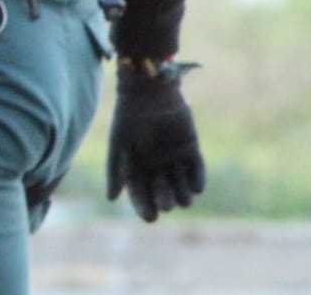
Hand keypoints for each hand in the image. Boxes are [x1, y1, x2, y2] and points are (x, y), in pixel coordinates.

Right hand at [106, 71, 205, 222]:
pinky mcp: (191, 149)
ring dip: (183, 195)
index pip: (140, 193)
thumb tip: (111, 199)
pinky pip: (197, 169)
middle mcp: (156, 165)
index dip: (144, 206)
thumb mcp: (118, 145)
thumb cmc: (128, 117)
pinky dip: (198, 179)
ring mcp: (174, 158)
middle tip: (166, 205)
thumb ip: (115, 170)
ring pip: (181, 185)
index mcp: (136, 166)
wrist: (147, 91)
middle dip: (164, 200)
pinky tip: (197, 187)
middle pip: (162, 192)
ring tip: (183, 200)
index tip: (150, 218)